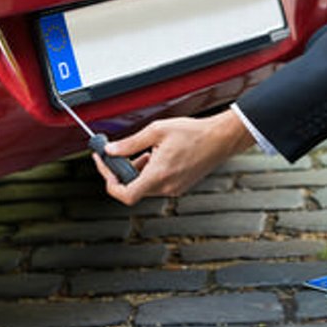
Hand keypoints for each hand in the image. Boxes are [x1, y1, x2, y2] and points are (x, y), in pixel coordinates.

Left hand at [93, 109, 255, 205]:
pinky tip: (154, 156)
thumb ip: (130, 143)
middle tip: (116, 156)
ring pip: (145, 186)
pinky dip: (150, 172)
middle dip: (122, 173)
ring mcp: (174, 188)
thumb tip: (112, 150)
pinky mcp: (180, 186)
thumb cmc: (195, 134)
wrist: (220, 138)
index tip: (105, 168)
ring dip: (137, 172)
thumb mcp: (157, 131)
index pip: (126, 194)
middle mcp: (166, 187)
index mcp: (159, 175)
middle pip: (133, 189)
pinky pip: (157, 184)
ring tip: (140, 152)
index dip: (110, 183)